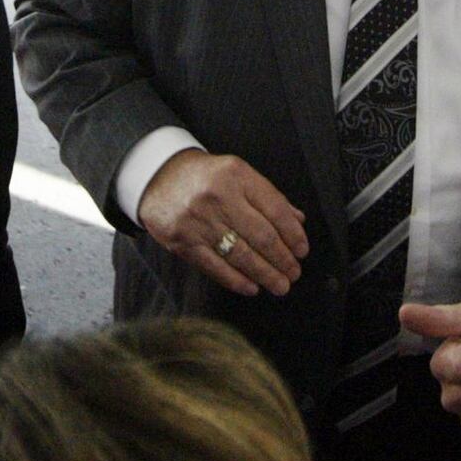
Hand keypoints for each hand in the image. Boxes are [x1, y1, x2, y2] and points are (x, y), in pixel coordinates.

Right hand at [136, 150, 307, 296]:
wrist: (158, 176)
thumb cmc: (205, 177)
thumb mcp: (238, 174)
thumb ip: (268, 196)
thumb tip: (297, 221)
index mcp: (237, 175)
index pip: (275, 210)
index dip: (293, 235)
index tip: (302, 250)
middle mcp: (218, 197)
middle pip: (261, 236)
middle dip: (283, 259)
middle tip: (294, 273)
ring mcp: (199, 221)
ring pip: (241, 255)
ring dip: (265, 274)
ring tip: (280, 285)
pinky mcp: (183, 242)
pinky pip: (215, 267)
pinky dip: (237, 280)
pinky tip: (252, 287)